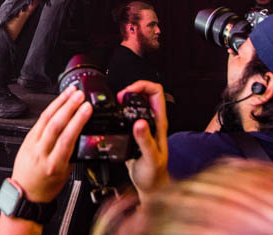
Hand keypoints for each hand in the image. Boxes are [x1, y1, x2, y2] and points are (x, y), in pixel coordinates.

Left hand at [10, 88, 91, 202]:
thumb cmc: (46, 187)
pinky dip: (50, 109)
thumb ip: (73, 154)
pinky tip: (58, 101)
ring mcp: (32, 145)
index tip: (86, 109)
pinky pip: (39, 121)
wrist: (25, 194)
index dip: (77, 121)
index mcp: (54, 164)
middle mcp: (41, 153)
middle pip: (55, 125)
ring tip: (70, 92)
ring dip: (59, 103)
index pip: (67, 138)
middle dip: (69, 107)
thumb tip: (82, 134)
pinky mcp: (27, 139)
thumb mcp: (66, 174)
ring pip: (45, 119)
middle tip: (79, 95)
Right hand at [118, 80, 168, 197]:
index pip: (156, 92)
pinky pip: (129, 114)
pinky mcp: (135, 132)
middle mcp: (152, 121)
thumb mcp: (150, 158)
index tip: (128, 93)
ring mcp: (144, 126)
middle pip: (145, 93)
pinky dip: (121, 109)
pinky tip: (113, 116)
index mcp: (159, 123)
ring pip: (137, 102)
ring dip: (126, 98)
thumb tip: (140, 123)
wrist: (151, 187)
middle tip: (119, 97)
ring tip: (115, 102)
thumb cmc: (154, 175)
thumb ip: (145, 141)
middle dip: (131, 89)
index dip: (142, 86)